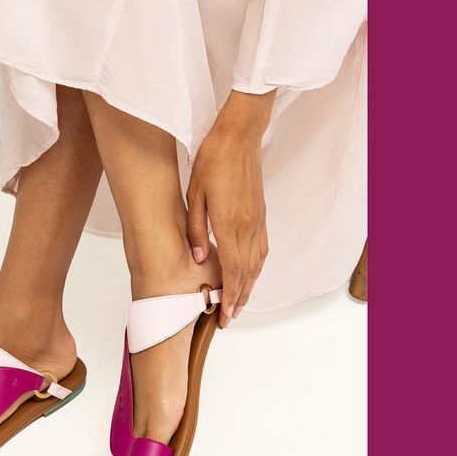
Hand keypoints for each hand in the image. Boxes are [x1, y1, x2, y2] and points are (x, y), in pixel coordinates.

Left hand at [186, 90, 274, 326]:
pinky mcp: (261, 213)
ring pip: (258, 263)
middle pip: (248, 273)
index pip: (234, 271)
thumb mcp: (194, 195)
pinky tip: (250, 272)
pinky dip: (256, 266)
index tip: (225, 316)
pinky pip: (262, 248)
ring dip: (250, 285)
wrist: (238, 136)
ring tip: (240, 302)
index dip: (230, 297)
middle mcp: (248, 226)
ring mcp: (258, 220)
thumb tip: (201, 259)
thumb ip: (197, 230)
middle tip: (231, 318)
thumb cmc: (212, 161)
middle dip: (240, 299)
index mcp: (230, 223)